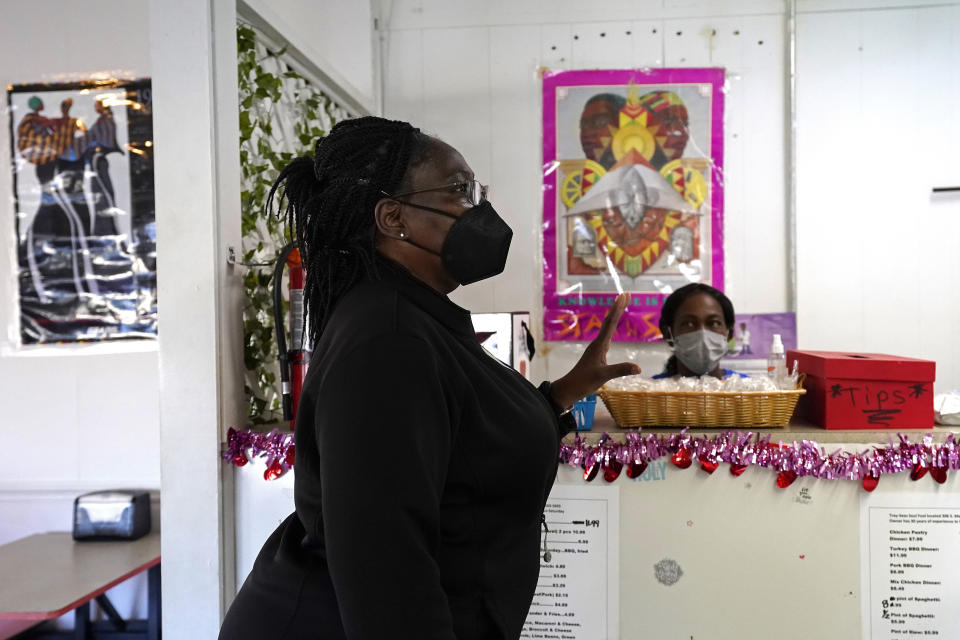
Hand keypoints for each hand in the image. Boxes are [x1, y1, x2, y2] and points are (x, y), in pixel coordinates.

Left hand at [549, 293, 640, 408]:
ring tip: (622, 303)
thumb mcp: (603, 376)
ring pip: (608, 327)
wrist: (570, 388)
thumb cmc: (584, 382)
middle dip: (618, 307)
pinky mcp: (597, 354)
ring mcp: (597, 348)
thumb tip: (638, 368)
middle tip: (626, 293)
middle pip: (610, 321)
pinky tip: (612, 326)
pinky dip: (612, 326)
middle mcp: (598, 344)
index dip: (618, 309)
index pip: (610, 323)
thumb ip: (620, 370)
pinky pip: (607, 335)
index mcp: (599, 346)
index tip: (623, 296)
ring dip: (615, 315)